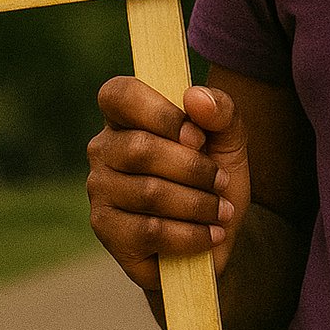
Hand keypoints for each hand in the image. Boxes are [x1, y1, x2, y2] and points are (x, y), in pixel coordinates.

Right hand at [87, 77, 249, 284]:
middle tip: (221, 182)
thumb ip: (221, 111)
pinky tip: (210, 234)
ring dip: (198, 204)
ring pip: (149, 192)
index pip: (119, 95)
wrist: (215, 235)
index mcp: (127, 115)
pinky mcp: (107, 231)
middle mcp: (104, 149)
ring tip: (221, 211)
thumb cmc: (214, 178)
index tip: (198, 137)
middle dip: (193, 168)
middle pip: (141, 149)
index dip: (162, 114)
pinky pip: (150, 231)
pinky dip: (190, 234)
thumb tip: (195, 97)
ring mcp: (100, 190)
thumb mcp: (229, 140)